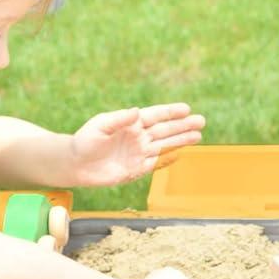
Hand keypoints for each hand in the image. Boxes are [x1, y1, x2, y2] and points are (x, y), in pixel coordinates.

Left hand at [68, 103, 205, 186]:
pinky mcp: (136, 169)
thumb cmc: (85, 141)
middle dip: (184, 126)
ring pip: (165, 145)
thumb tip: (136, 112)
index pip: (156, 116)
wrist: (77, 165)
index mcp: (131, 123)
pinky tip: (179, 154)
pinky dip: (168, 159)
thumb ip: (119, 119)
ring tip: (198, 136)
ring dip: (181, 141)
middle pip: (166, 130)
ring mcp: (139, 153)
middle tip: (202, 121)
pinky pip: (156, 163)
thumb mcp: (100, 126)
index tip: (187, 109)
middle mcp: (138, 137)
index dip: (171, 112)